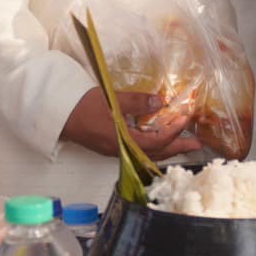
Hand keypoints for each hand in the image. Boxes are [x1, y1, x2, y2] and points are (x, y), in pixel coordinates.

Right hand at [61, 88, 201, 158]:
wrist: (58, 115)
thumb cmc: (82, 106)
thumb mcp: (110, 100)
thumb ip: (136, 102)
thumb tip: (160, 101)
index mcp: (123, 141)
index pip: (157, 141)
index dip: (174, 131)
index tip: (187, 119)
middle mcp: (122, 151)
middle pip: (157, 153)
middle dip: (178, 148)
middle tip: (198, 144)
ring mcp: (117, 151)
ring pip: (149, 154)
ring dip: (168, 149)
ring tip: (183, 143)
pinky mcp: (112, 148)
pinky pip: (140, 151)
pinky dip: (154, 147)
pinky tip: (158, 141)